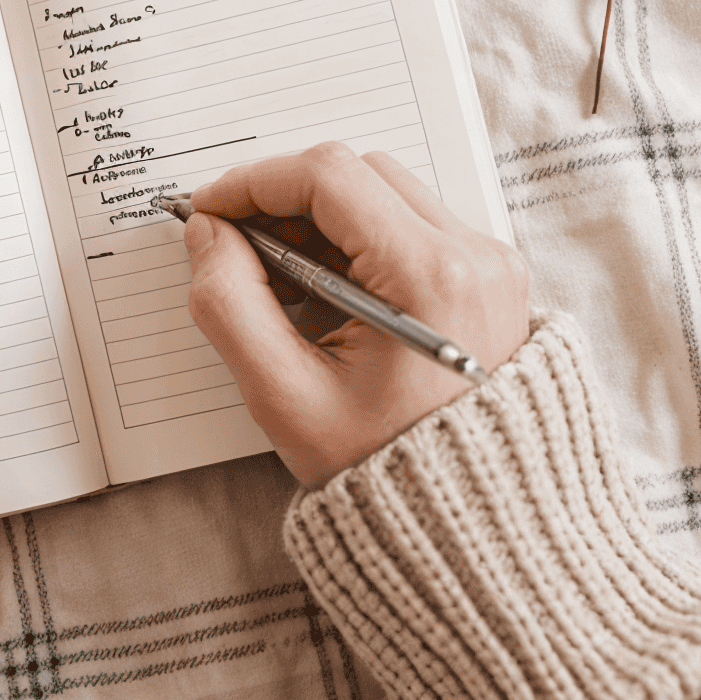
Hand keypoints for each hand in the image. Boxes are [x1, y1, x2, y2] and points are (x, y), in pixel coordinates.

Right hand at [184, 143, 528, 486]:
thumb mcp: (283, 395)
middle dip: (285, 198)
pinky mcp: (490, 277)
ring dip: (320, 217)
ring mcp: (491, 264)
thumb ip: (229, 303)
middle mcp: (475, 255)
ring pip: (386, 191)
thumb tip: (209, 233)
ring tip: (280, 280)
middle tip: (237, 247)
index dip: (254, 182)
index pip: (329, 176)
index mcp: (431, 276)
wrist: (469, 526)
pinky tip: (324, 288)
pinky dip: (357, 237)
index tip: (210, 210)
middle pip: (359, 173)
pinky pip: (413, 222)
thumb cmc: (382, 471)